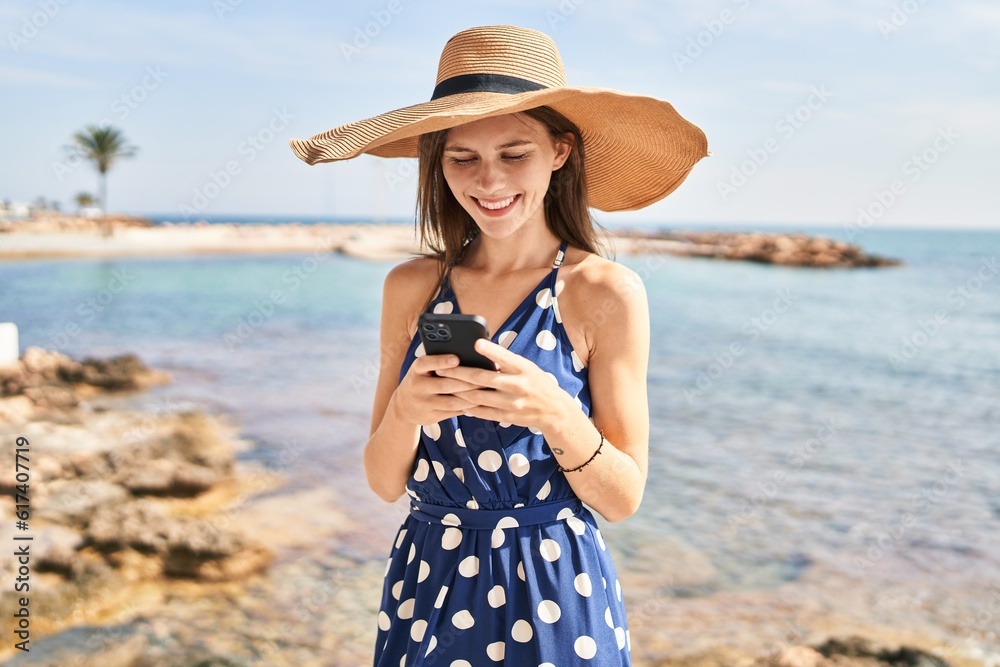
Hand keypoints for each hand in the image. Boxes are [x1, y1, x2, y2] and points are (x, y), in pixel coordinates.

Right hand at [389, 353, 480, 426]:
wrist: (404, 406)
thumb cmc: (421, 380)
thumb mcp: (423, 369)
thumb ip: (438, 362)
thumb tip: (467, 354)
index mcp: (416, 370)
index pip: (426, 363)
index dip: (441, 361)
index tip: (456, 358)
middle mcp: (417, 386)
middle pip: (444, 384)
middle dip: (467, 382)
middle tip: (485, 377)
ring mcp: (423, 404)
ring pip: (451, 401)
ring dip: (471, 397)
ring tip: (486, 391)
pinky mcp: (431, 416)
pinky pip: (452, 412)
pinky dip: (467, 408)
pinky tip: (479, 403)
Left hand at [435, 338, 573, 430]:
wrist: (554, 411)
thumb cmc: (537, 383)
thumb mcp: (527, 367)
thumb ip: (506, 362)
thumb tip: (481, 352)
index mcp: (523, 369)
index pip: (505, 357)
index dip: (490, 350)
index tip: (476, 343)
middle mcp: (517, 386)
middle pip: (482, 379)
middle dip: (458, 373)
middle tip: (441, 368)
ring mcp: (511, 403)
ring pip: (477, 396)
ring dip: (458, 390)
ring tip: (443, 384)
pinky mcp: (507, 416)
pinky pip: (482, 412)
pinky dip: (468, 406)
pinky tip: (457, 401)